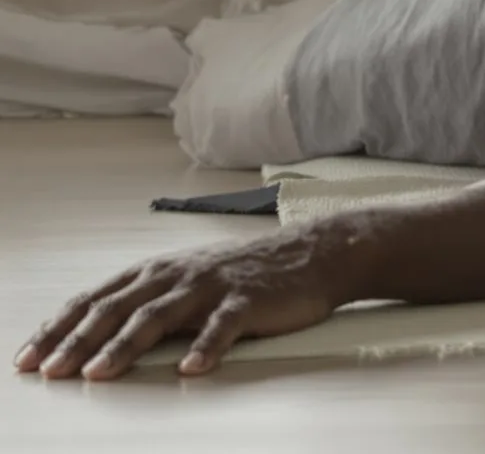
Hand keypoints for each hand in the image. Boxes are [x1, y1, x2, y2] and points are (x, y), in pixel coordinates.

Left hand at [13, 221, 366, 380]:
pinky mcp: (248, 299)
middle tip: (50, 371)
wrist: (313, 252)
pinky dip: (205, 347)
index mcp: (157, 271)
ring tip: (100, 373)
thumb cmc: (249, 272)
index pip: (94, 299)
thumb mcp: (190, 278)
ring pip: (160, 316)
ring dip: (125, 346)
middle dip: (77, 341)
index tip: (28, 358)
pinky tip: (191, 369)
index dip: (58, 328)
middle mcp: (177, 275)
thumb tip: (98, 337)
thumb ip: (150, 301)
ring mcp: (212, 286)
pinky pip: (223, 326)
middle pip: (117, 308)